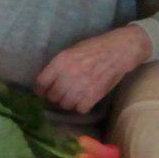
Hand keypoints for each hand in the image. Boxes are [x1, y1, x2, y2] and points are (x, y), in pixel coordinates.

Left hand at [34, 25, 152, 114]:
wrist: (118, 51)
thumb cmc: (94, 48)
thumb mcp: (71, 51)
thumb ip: (58, 65)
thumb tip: (47, 80)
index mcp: (60, 62)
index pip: (41, 83)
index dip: (40, 90)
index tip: (42, 92)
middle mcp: (68, 75)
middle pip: (52, 96)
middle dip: (54, 97)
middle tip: (60, 94)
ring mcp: (81, 86)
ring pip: (65, 105)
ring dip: (67, 103)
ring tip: (72, 97)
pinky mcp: (94, 95)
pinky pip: (80, 109)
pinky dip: (81, 106)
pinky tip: (84, 100)